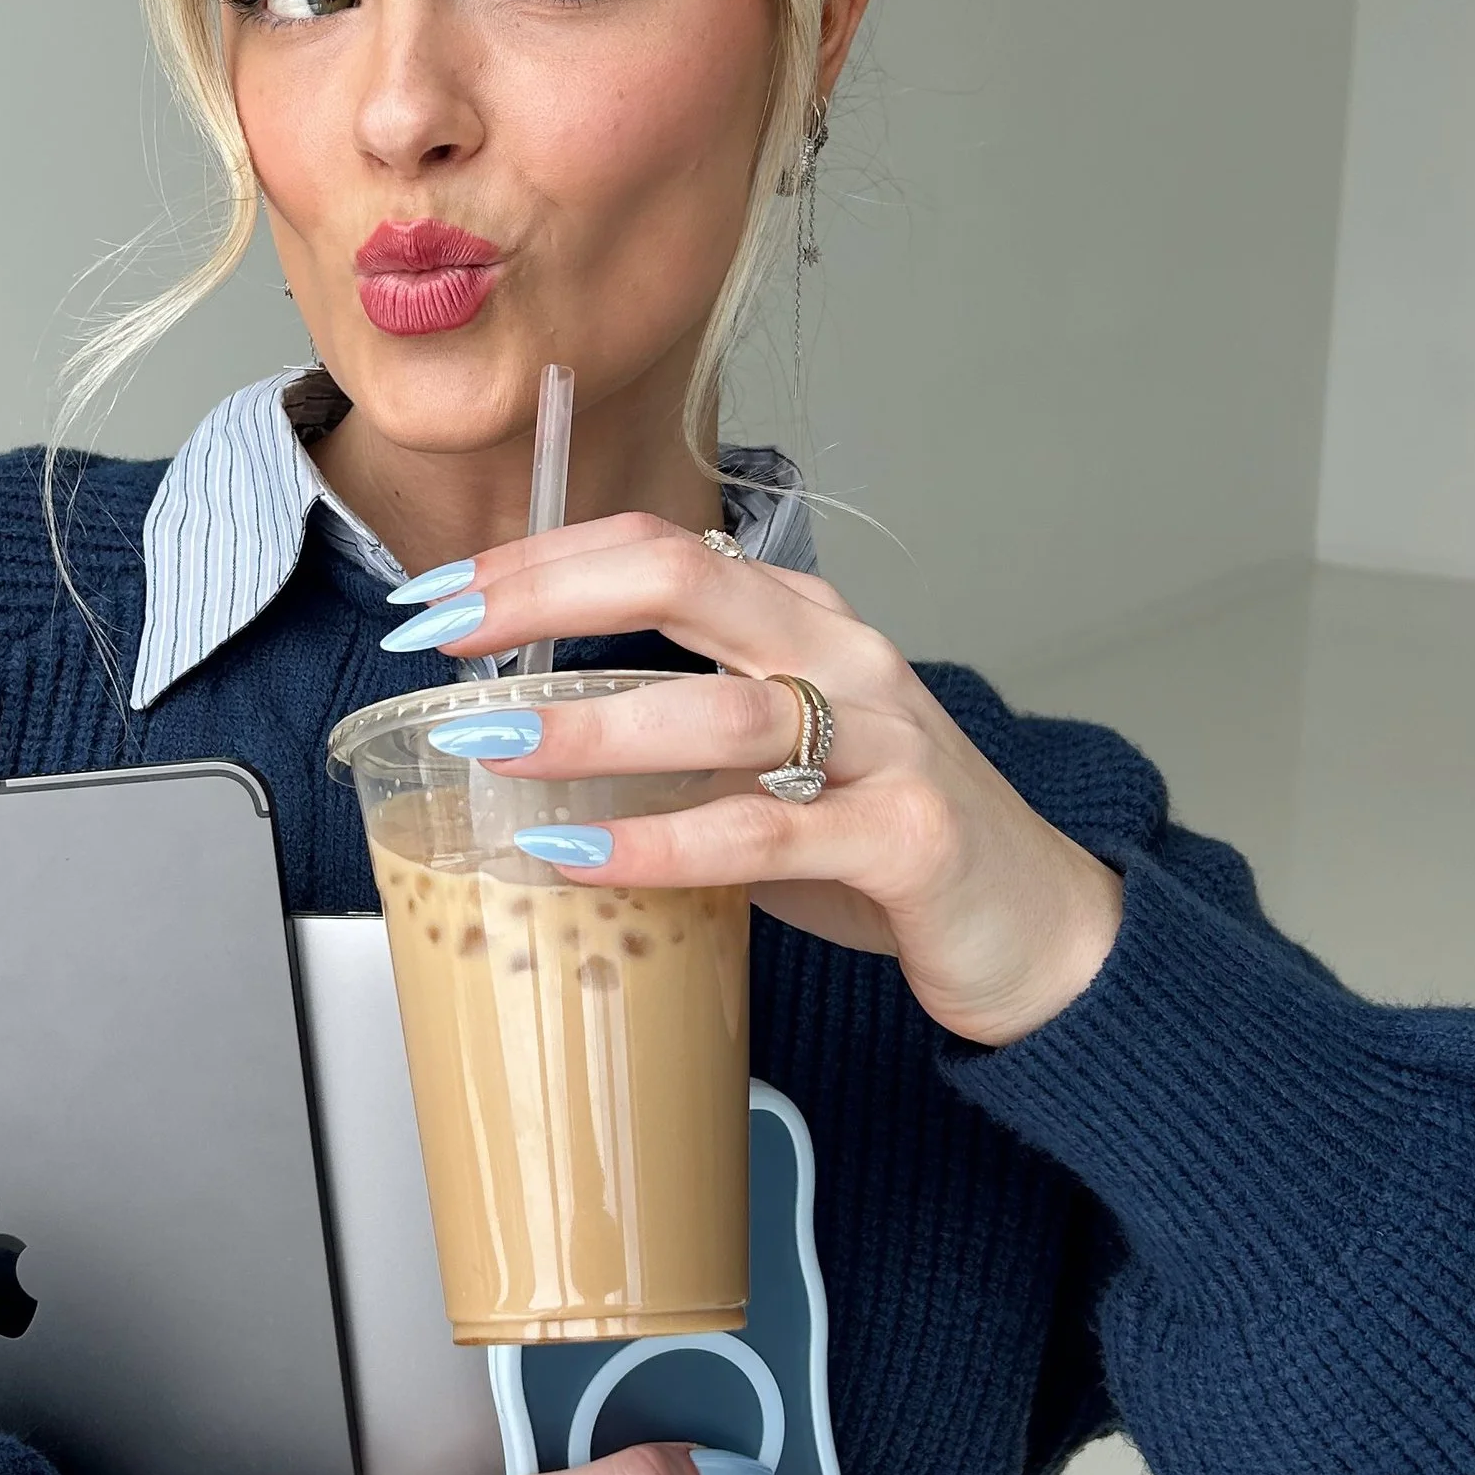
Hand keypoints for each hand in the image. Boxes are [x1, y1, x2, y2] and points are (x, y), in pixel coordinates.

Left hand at [386, 515, 1124, 1044]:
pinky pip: (767, 834)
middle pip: (684, 580)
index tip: (434, 595)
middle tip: (437, 631)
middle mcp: (847, 658)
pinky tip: (583, 855)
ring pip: (722, 709)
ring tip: (489, 744)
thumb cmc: (884, 841)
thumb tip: (519, 730)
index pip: (660, 546)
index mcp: (805, 622)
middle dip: (546, 595)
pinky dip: (665, 843)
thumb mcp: (772, 763)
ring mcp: (886, 742)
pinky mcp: (910, 838)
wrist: (1040, 928)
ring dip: (591, 726)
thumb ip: (673, 732)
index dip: (541, 559)